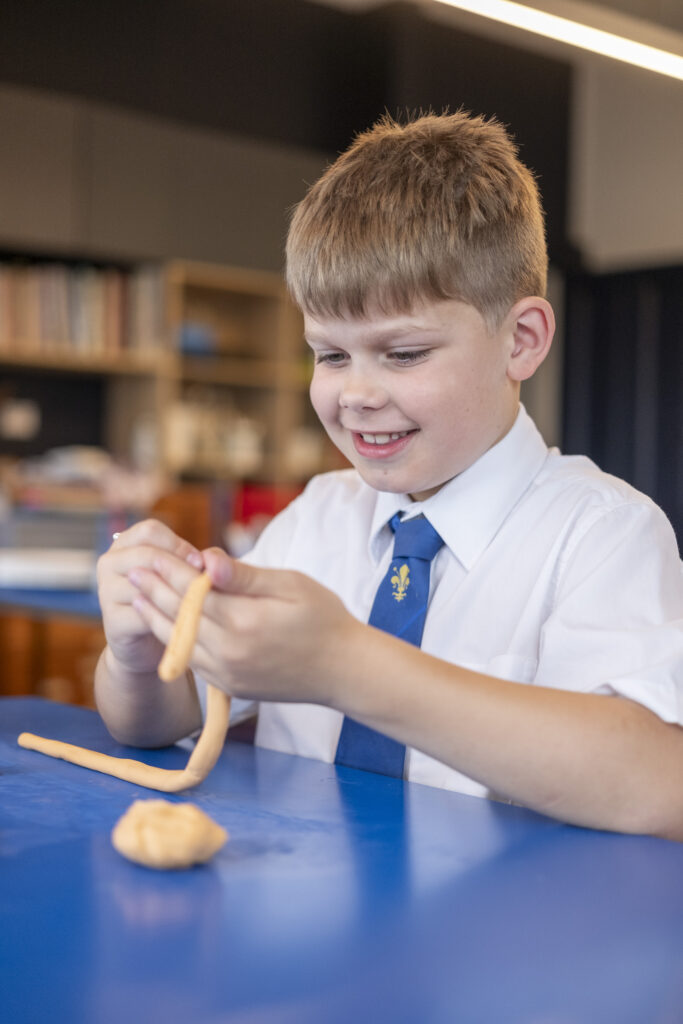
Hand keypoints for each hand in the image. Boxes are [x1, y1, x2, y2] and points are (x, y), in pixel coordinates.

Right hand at [96, 519, 204, 674]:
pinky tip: (184, 620)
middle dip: (178, 567)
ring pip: (146, 584)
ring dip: (176, 592)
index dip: (178, 544)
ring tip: (197, 600)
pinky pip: (145, 614)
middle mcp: (109, 563)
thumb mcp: (175, 573)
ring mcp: (106, 592)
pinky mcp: (113, 620)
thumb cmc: (167, 598)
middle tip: (201, 582)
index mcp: (125, 544)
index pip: (149, 530)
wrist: (146, 642)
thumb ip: (188, 559)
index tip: (199, 560)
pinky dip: (168, 617)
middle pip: (145, 554)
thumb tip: (209, 560)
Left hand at [130, 545, 358, 704]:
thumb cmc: (324, 619)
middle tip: (132, 569)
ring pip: (178, 642)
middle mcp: (228, 652)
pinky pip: (192, 661)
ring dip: (156, 617)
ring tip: (140, 595)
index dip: (168, 570)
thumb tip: (207, 559)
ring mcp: (226, 674)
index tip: (150, 553)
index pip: (192, 591)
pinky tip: (166, 625)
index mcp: (243, 622)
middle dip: (154, 590)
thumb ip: (245, 576)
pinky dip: (174, 640)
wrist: (343, 672)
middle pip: (178, 616)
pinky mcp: (229, 687)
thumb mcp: (291, 586)